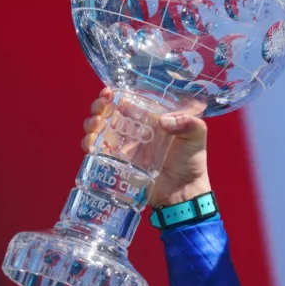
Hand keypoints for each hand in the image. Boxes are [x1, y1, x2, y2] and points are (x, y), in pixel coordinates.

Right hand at [81, 88, 211, 207]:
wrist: (183, 192)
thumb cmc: (191, 162)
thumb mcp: (196, 137)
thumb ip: (188, 123)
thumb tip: (163, 121)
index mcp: (151, 119)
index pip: (130, 101)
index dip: (116, 94)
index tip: (109, 92)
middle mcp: (135, 129)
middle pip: (109, 112)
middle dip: (99, 106)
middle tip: (100, 109)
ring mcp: (124, 146)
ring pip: (99, 129)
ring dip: (91, 123)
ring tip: (95, 124)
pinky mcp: (117, 162)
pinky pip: (97, 151)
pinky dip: (88, 144)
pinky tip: (90, 143)